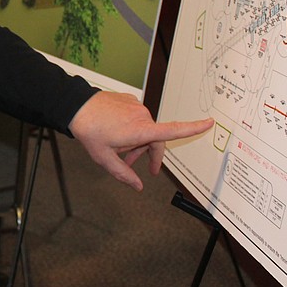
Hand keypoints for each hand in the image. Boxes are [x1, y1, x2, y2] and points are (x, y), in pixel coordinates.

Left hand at [68, 90, 212, 191]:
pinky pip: (136, 118)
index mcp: (141, 130)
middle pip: (155, 139)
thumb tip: (138, 186)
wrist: (77, 107)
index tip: (210, 122)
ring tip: (121, 152)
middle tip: (142, 169)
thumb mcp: (105, 159)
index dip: (193, 128)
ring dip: (138, 141)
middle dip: (149, 154)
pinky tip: (117, 135)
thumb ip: (124, 174)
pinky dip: (132, 129)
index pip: (173, 130)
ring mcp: (137, 107)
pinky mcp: (130, 100)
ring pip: (145, 129)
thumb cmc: (91, 132)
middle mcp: (143, 116)